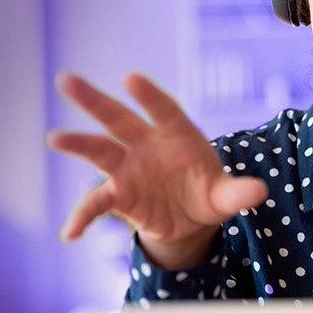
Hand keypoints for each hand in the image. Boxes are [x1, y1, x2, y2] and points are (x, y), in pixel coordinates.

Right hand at [47, 72, 267, 268]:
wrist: (190, 218)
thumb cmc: (209, 193)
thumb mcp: (225, 196)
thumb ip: (237, 192)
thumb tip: (259, 191)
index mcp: (177, 134)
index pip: (163, 109)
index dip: (148, 95)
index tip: (130, 77)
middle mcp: (147, 144)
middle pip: (118, 118)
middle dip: (94, 100)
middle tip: (66, 81)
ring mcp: (128, 168)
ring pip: (99, 151)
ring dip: (77, 144)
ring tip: (54, 138)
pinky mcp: (118, 195)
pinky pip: (96, 204)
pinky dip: (82, 217)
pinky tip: (70, 234)